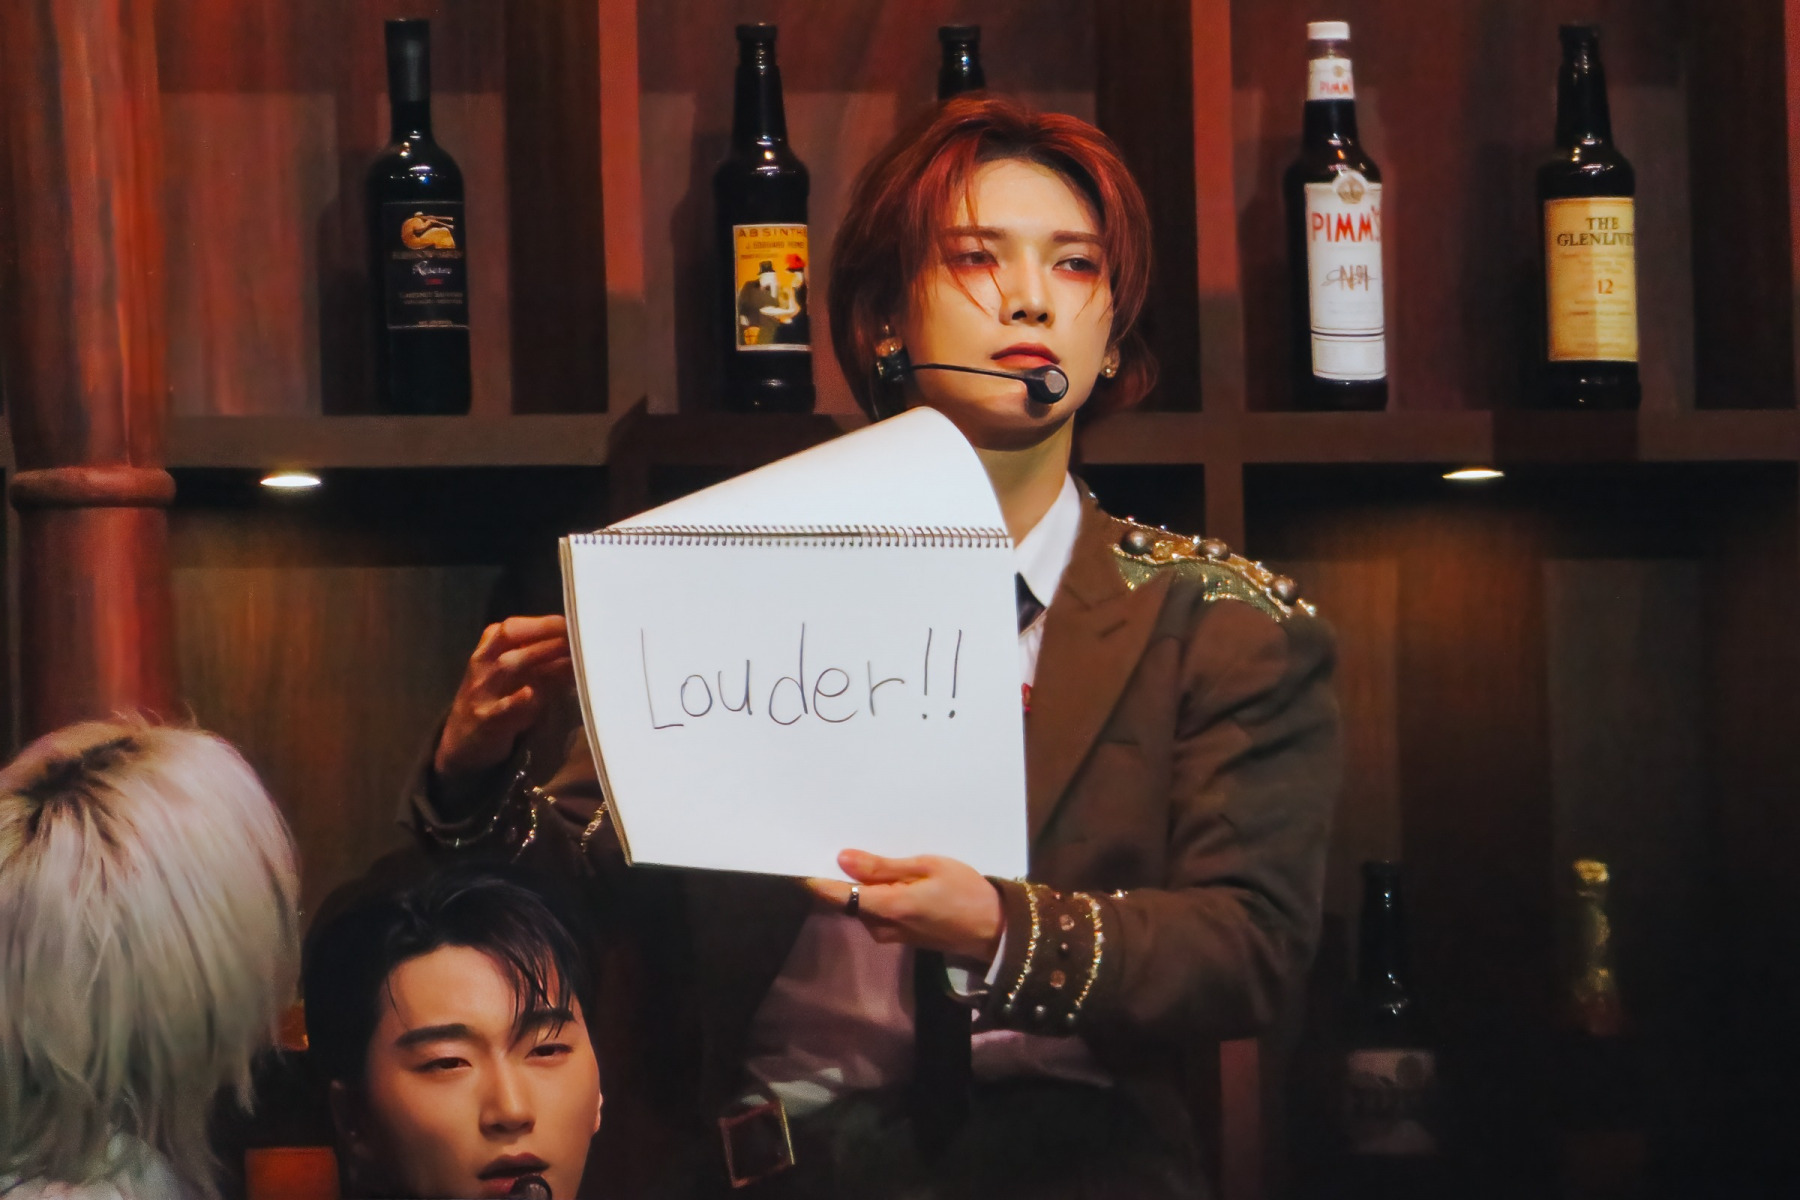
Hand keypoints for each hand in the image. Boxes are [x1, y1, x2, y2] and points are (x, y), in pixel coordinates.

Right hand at [433, 616, 572, 780]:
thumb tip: (580, 649)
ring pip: (507, 665)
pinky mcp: (486, 720)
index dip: (545, 623)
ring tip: (569, 657)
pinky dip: (517, 699)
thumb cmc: (496, 700)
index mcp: (489, 648)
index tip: (575, 624)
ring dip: (539, 656)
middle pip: (510, 636)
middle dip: (545, 632)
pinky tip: (531, 693)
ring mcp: (482, 691)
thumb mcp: (514, 677)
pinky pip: (501, 707)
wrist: (461, 741)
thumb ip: (542, 661)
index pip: (514, 626)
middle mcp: (483, 663)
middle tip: (577, 635)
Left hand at [804, 850, 1003, 962]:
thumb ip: (884, 867)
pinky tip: (887, 876)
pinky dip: (875, 895)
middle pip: (848, 901)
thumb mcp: (928, 867)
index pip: (839, 896)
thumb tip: (843, 859)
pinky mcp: (899, 936)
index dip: (817, 882)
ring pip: (862, 907)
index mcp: (888, 907)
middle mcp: (882, 926)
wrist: (993, 929)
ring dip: (862, 886)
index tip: (801, 861)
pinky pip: (876, 913)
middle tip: (840, 845)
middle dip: (843, 877)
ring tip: (868, 855)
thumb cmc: (965, 891)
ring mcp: (890, 934)